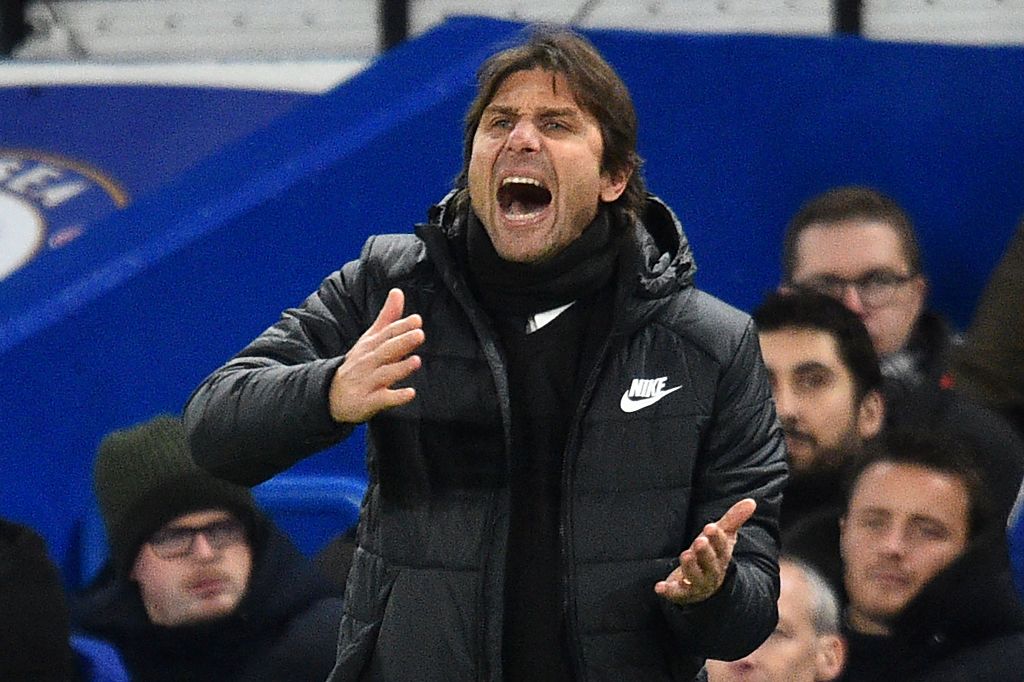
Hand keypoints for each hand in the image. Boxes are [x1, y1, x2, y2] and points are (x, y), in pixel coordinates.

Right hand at [328, 288, 424, 422]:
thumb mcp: (370, 339)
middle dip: (402, 342)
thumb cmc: (358, 364)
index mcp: (370, 346)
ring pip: (385, 374)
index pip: (386, 334)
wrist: (332, 396)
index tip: (417, 320)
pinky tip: (410, 393)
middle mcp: (368, 362)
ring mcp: (368, 382)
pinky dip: (396, 397)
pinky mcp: (368, 401)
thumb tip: (398, 291)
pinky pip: (383, 399)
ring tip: (416, 361)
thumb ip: (387, 317)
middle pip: (386, 351)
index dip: (401, 327)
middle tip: (419, 334)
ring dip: (400, 368)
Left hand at [655, 498, 756, 605]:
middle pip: (711, 565)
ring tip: (685, 556)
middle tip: (699, 541)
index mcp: (722, 557)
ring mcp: (698, 584)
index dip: (717, 538)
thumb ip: (734, 519)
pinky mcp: (682, 593)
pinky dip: (669, 591)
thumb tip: (751, 502)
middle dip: (705, 553)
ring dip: (690, 568)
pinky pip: (676, 594)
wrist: (706, 584)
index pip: (722, 548)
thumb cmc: (713, 554)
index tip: (710, 527)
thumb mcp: (723, 536)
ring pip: (695, 578)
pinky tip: (660, 587)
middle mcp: (712, 572)